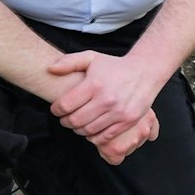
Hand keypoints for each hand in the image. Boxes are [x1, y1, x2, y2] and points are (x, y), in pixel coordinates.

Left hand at [46, 51, 163, 162]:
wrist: (145, 72)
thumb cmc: (115, 66)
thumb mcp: (91, 58)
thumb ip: (69, 62)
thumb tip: (50, 69)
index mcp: (94, 84)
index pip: (65, 105)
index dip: (56, 110)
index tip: (56, 109)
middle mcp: (106, 99)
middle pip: (75, 120)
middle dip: (65, 121)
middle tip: (65, 118)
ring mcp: (118, 112)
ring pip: (88, 130)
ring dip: (78, 129)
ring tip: (78, 123)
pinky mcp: (127, 121)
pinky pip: (104, 137)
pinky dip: (94, 137)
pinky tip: (91, 130)